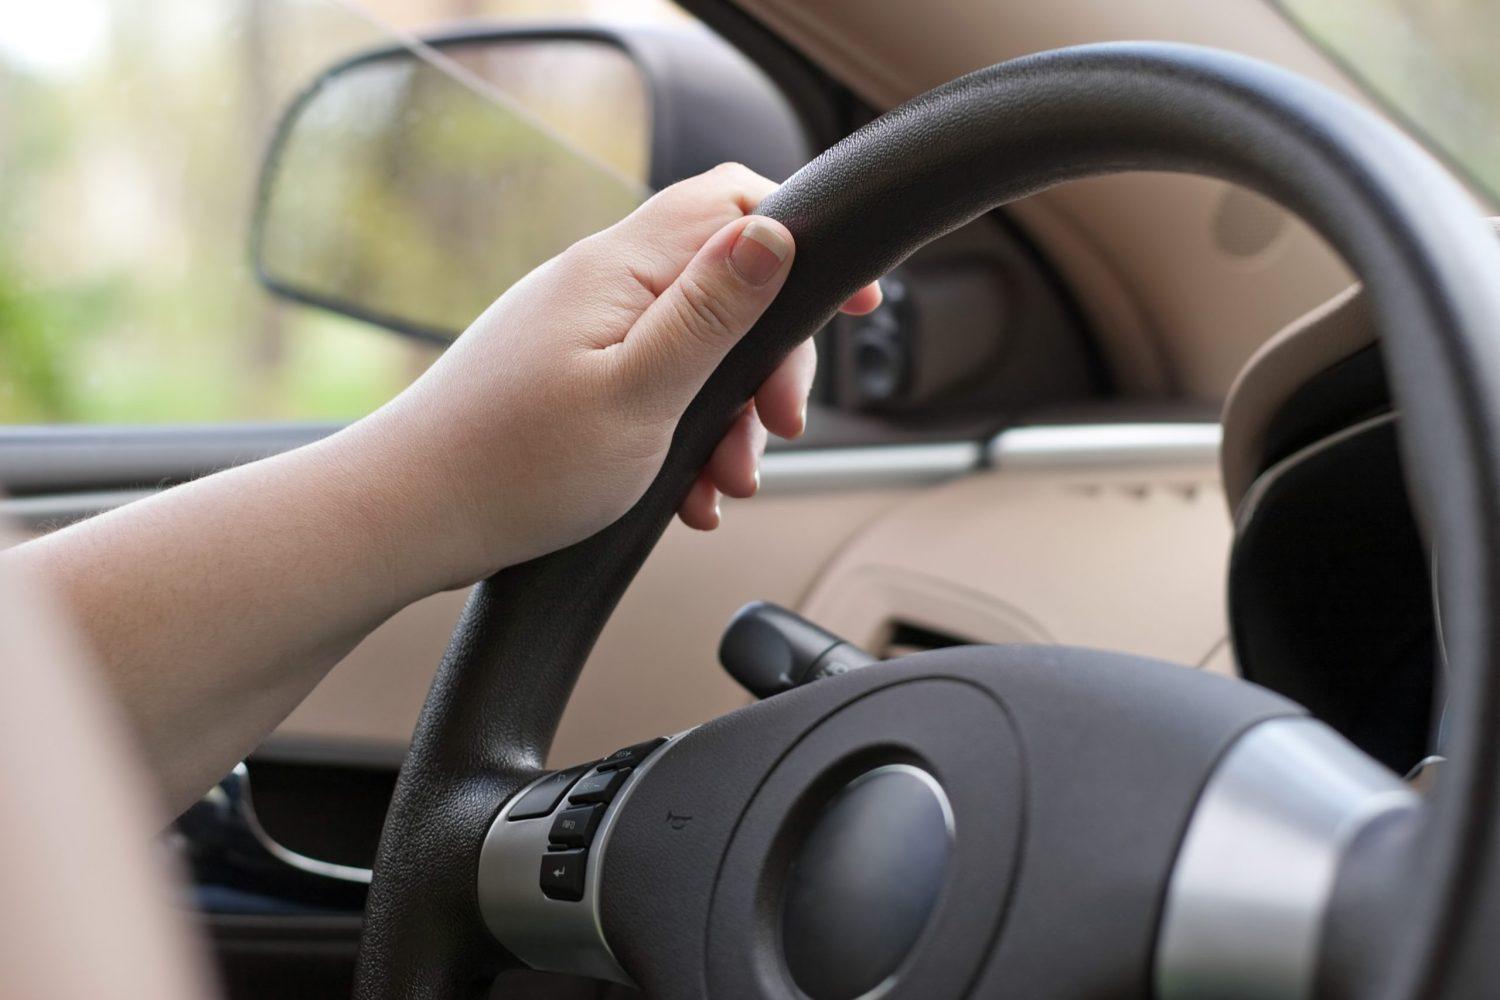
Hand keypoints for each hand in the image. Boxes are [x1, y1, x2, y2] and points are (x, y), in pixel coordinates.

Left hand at [353, 163, 879, 588]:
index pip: (732, 204)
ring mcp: (581, 329)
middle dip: (766, 366)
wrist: (407, 520)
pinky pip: (653, 388)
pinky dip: (682, 438)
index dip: (803, 240)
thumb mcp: (640, 393)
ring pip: (694, 350)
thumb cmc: (511, 468)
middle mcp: (600, 285)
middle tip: (773, 432)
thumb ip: (712, 312)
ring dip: (727, 418)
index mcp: (620, 271)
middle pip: (726, 288)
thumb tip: (775, 232)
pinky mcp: (567, 374)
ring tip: (721, 485)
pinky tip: (683, 494)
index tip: (851, 303)